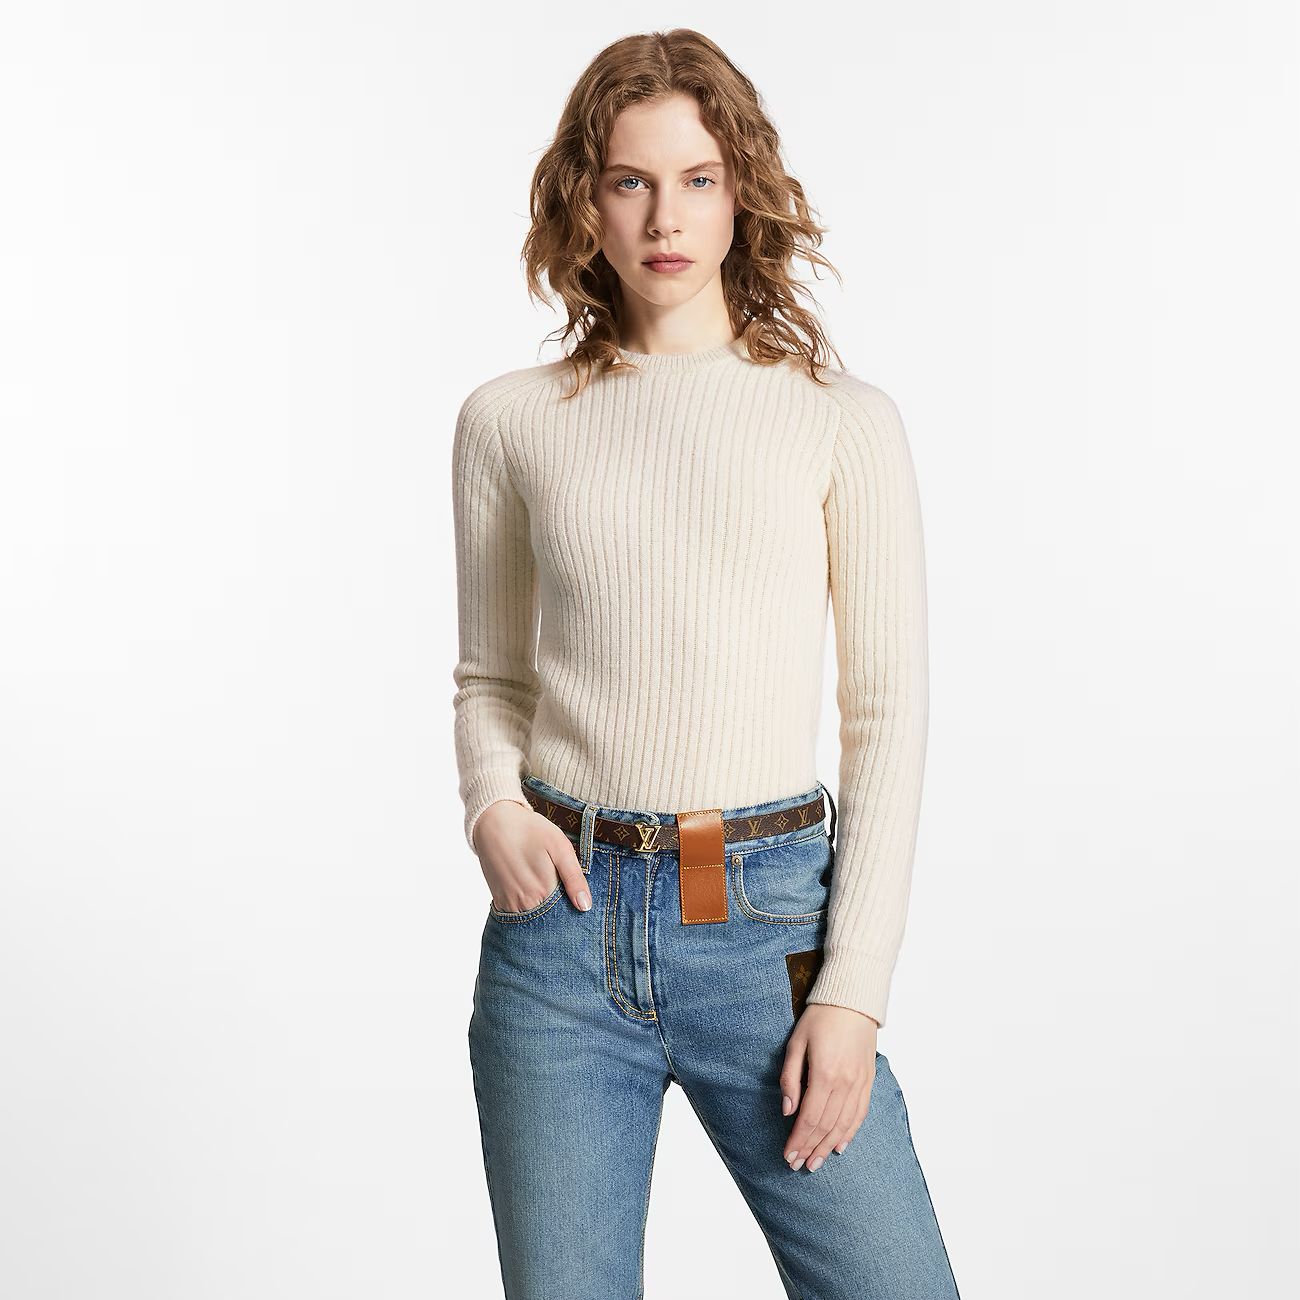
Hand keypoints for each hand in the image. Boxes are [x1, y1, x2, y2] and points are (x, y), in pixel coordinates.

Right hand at [473, 799, 591, 913]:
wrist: (494, 822)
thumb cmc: (531, 831)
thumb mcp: (560, 847)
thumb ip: (574, 878)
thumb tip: (585, 907)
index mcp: (544, 891)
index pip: (566, 913)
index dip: (573, 906)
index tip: (575, 897)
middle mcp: (525, 904)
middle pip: (550, 919)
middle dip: (558, 911)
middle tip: (555, 881)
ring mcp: (510, 905)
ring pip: (534, 919)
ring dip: (542, 909)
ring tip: (541, 880)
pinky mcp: (499, 902)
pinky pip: (518, 916)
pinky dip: (527, 907)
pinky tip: (530, 887)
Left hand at [779, 1002, 878, 1171]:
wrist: (853, 1001)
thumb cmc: (820, 1018)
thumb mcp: (796, 1043)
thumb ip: (790, 1078)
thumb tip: (787, 1111)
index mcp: (825, 1074)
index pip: (809, 1118)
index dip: (798, 1140)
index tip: (788, 1155)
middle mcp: (845, 1084)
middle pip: (826, 1126)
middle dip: (811, 1148)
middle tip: (798, 1165)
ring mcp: (860, 1084)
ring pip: (844, 1125)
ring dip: (828, 1147)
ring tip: (816, 1163)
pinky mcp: (869, 1081)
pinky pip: (860, 1114)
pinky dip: (850, 1133)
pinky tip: (840, 1146)